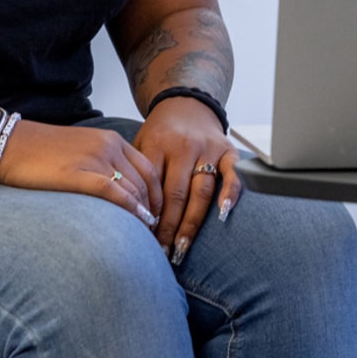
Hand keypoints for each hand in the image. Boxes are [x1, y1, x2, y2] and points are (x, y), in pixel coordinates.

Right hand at [0, 121, 161, 228]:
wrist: (10, 144)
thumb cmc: (42, 153)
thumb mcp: (82, 151)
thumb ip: (104, 166)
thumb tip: (122, 195)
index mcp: (111, 140)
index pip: (149, 170)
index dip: (158, 196)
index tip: (158, 218)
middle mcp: (108, 147)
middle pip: (146, 183)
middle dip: (155, 210)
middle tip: (156, 235)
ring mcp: (95, 159)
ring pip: (134, 190)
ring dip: (145, 216)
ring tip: (148, 238)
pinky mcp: (79, 174)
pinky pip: (115, 193)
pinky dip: (131, 210)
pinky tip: (138, 224)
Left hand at [133, 96, 240, 264]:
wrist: (186, 103)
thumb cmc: (160, 133)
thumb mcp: (140, 145)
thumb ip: (136, 174)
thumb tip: (124, 215)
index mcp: (157, 144)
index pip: (151, 187)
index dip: (147, 216)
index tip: (142, 240)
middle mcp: (183, 146)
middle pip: (176, 195)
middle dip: (168, 228)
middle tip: (162, 254)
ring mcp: (207, 148)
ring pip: (201, 191)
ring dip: (191, 223)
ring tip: (182, 247)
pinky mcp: (228, 150)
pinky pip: (232, 173)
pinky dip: (230, 193)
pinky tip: (223, 214)